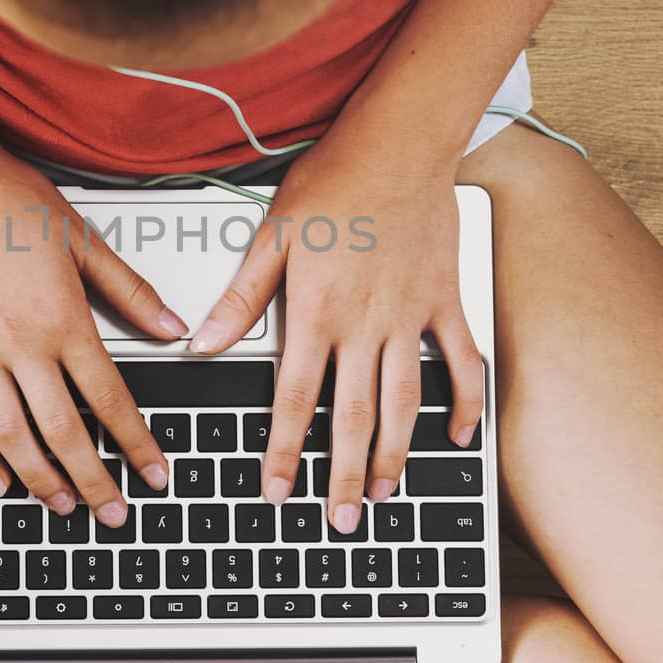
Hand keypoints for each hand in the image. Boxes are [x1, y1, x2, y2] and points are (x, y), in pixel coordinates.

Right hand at [0, 147, 182, 524]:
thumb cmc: (5, 196)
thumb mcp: (80, 237)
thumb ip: (129, 290)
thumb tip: (174, 329)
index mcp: (64, 317)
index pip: (111, 398)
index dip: (136, 444)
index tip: (154, 474)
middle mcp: (21, 343)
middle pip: (65, 431)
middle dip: (94, 480)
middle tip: (113, 513)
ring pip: (11, 434)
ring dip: (39, 478)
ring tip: (60, 504)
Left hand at [190, 140, 484, 533]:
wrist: (400, 141)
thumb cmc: (331, 180)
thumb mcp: (270, 236)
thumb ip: (239, 298)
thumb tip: (200, 343)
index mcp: (316, 311)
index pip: (293, 399)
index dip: (283, 451)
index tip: (276, 490)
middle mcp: (365, 323)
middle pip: (353, 418)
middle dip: (343, 476)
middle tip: (339, 520)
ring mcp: (410, 316)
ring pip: (403, 402)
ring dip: (395, 454)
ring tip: (385, 495)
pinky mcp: (444, 302)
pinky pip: (461, 362)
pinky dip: (463, 402)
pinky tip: (456, 438)